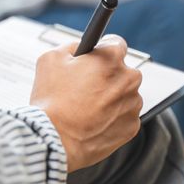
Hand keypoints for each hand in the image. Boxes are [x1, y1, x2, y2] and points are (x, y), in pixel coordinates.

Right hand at [30, 35, 142, 172]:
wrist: (53, 140)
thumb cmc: (51, 100)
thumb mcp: (51, 58)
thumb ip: (72, 46)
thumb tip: (82, 48)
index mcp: (112, 58)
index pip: (117, 43)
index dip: (103, 49)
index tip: (97, 57)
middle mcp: (128, 78)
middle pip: (123, 70)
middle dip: (108, 75)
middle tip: (87, 86)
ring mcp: (132, 104)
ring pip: (126, 94)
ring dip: (112, 98)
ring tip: (88, 107)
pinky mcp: (132, 126)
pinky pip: (125, 116)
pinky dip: (113, 118)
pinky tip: (94, 121)